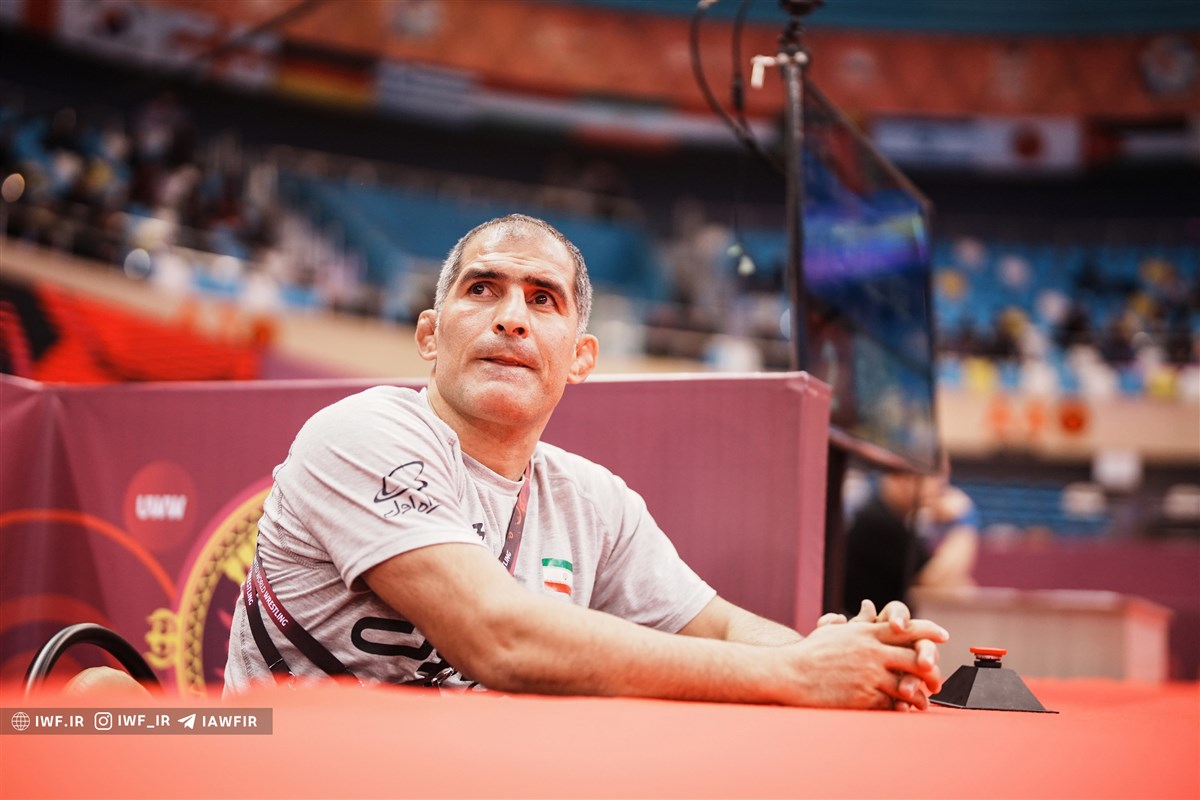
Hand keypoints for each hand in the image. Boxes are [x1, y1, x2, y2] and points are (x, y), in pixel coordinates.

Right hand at [776, 617, 947, 709]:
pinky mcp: (864, 696)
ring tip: (924, 700)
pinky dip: (902, 707)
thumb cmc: (808, 652)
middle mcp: (871, 651)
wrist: (790, 674)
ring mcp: (869, 674)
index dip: (928, 631)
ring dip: (920, 693)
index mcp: (866, 633)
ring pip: (908, 683)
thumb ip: (854, 623)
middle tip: (938, 677)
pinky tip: (905, 710)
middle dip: (931, 668)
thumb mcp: (832, 630)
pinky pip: (892, 703)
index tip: (943, 635)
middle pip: (914, 657)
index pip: (905, 628)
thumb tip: (866, 608)